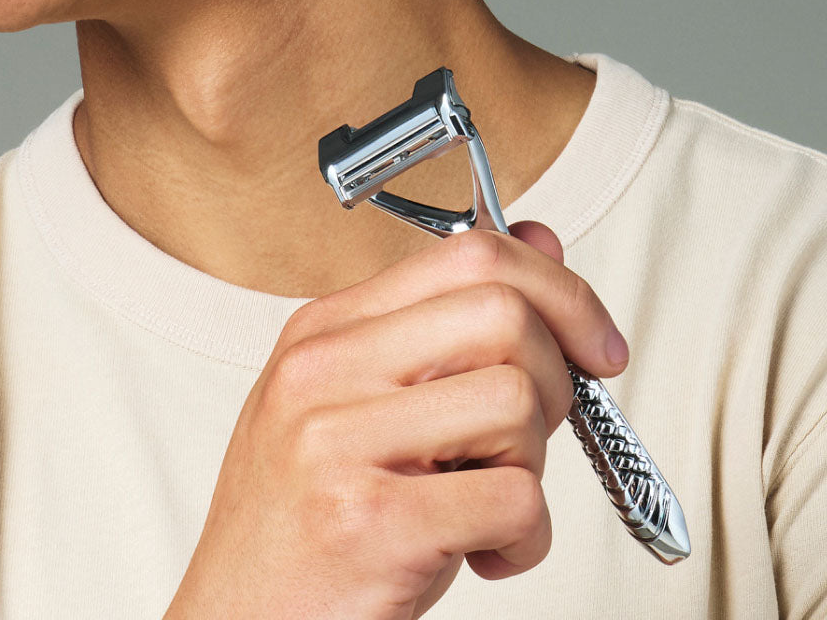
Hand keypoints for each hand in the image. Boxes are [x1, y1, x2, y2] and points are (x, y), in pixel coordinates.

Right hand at [164, 220, 628, 619]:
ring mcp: (337, 439)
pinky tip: (480, 552)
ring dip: (532, 469)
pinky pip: (514, 499)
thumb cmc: (305, 514)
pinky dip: (526, 540)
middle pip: (502, 314)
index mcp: (325, 328)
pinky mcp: (369, 520)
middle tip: (531, 434)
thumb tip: (540, 244)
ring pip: (516, 403)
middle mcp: (323, 368)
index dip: (557, 290)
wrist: (235, 615)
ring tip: (485, 500)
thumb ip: (445, 323)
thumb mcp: (360, 400)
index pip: (469, 254)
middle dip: (554, 380)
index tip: (592, 342)